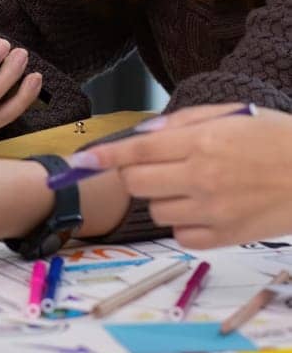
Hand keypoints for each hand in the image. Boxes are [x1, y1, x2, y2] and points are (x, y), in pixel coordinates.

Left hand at [75, 104, 291, 249]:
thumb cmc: (276, 139)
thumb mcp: (232, 115)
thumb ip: (184, 121)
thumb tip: (146, 132)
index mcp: (202, 143)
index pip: (137, 151)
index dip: (103, 157)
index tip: (79, 162)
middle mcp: (202, 178)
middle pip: (137, 184)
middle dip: (137, 174)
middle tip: (159, 166)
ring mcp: (213, 212)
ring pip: (157, 210)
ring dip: (164, 198)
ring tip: (195, 185)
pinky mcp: (225, 237)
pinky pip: (181, 235)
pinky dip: (184, 223)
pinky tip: (206, 208)